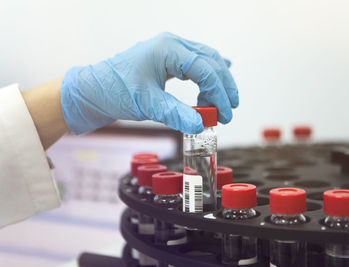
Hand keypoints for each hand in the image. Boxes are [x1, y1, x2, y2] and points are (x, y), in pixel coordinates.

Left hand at [61, 32, 238, 134]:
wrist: (94, 90)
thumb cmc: (115, 91)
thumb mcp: (147, 104)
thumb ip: (176, 114)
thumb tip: (200, 125)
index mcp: (168, 49)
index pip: (205, 69)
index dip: (219, 92)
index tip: (225, 113)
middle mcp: (172, 44)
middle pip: (211, 61)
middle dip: (223, 86)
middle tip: (228, 110)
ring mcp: (170, 50)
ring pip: (206, 61)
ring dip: (216, 82)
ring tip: (219, 105)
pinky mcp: (168, 60)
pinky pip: (196, 63)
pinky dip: (208, 75)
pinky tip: (215, 82)